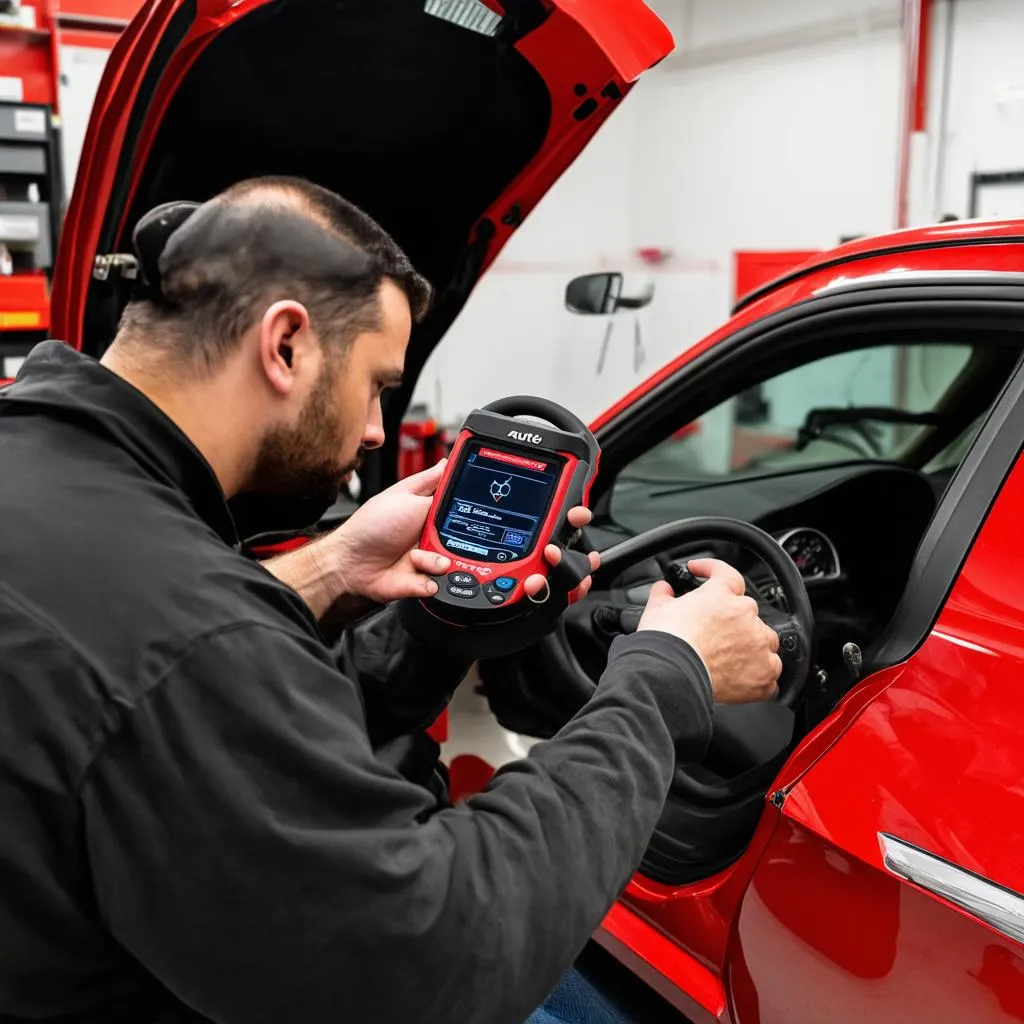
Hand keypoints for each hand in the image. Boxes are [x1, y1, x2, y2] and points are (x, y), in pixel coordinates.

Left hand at [306, 462, 599, 606]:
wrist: (349, 565)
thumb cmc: (370, 526)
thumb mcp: (406, 493)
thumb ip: (433, 479)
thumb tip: (452, 455)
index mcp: (437, 511)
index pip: (472, 507)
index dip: (488, 508)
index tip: (505, 503)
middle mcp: (441, 535)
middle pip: (474, 537)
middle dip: (469, 540)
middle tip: (454, 536)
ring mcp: (437, 560)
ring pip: (462, 563)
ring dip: (442, 559)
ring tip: (424, 556)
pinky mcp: (430, 583)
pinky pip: (446, 584)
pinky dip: (432, 579)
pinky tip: (418, 572)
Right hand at [637, 558, 780, 701]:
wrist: (671, 674)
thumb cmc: (666, 642)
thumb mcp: (657, 608)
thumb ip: (663, 593)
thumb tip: (663, 589)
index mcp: (721, 595)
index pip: (726, 574)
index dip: (713, 571)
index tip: (704, 573)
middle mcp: (745, 615)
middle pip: (748, 612)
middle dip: (732, 620)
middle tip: (713, 634)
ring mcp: (758, 644)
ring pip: (765, 641)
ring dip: (752, 646)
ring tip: (730, 660)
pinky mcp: (764, 672)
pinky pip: (770, 673)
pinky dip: (758, 675)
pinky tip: (741, 680)